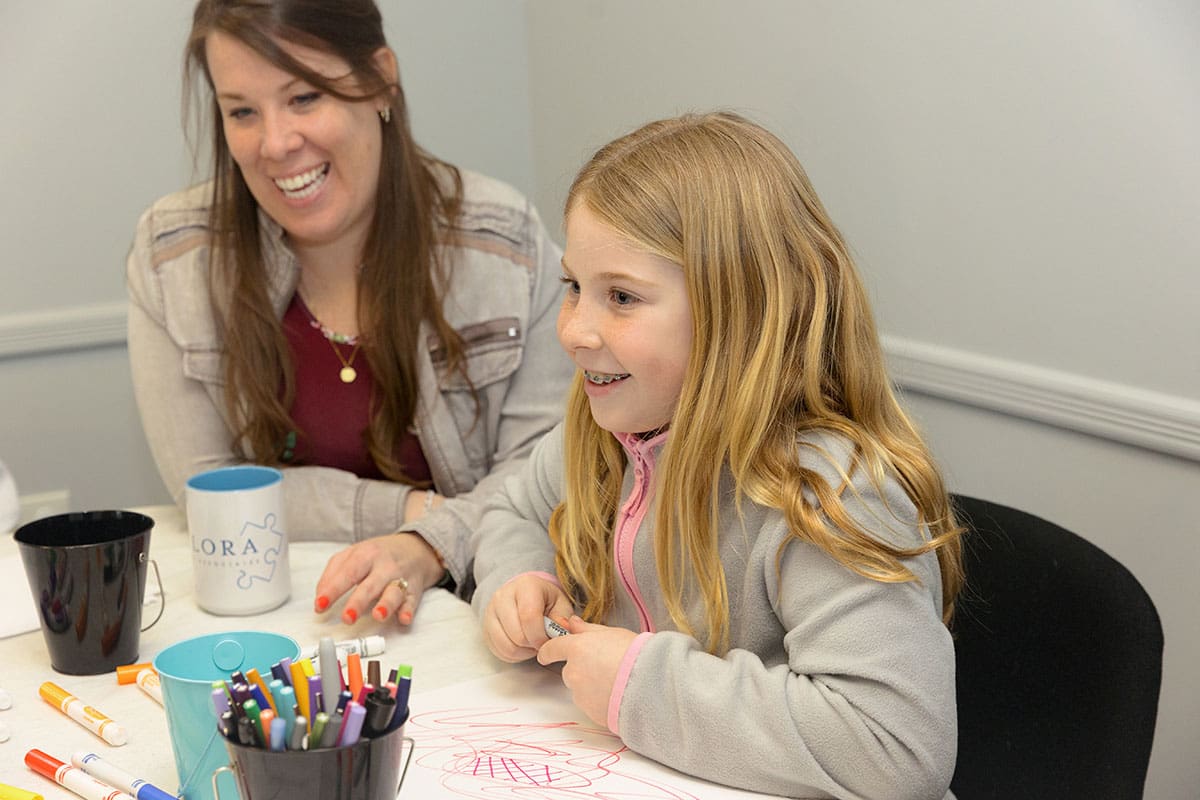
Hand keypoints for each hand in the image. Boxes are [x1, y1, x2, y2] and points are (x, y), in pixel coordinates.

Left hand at [313, 531, 444, 625]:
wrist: (416, 548)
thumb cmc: (379, 554)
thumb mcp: (354, 554)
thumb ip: (333, 573)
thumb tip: (320, 596)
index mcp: (366, 555)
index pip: (347, 573)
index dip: (333, 589)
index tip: (320, 604)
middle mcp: (384, 566)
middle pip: (370, 584)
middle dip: (358, 602)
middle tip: (347, 617)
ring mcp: (401, 578)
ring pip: (394, 592)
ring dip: (386, 604)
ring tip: (377, 615)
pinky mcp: (414, 590)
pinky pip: (412, 601)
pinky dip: (408, 610)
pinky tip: (404, 618)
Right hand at [482, 574, 573, 662]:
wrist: (524, 596)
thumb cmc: (545, 601)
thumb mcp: (560, 604)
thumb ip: (563, 618)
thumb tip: (561, 629)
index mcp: (525, 586)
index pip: (529, 616)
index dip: (541, 636)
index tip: (548, 641)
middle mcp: (503, 596)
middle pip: (517, 634)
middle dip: (533, 644)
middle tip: (541, 641)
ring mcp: (490, 612)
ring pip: (507, 646)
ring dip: (524, 651)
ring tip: (532, 643)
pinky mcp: (485, 628)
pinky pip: (499, 651)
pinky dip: (514, 655)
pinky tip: (522, 646)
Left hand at [537, 616, 637, 726]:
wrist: (652, 684)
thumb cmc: (637, 654)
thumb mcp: (613, 633)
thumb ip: (587, 629)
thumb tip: (571, 623)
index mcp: (577, 648)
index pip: (551, 649)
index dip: (548, 651)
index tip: (546, 655)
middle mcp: (573, 672)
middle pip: (569, 670)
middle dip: (582, 669)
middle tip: (605, 666)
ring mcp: (580, 694)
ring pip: (580, 688)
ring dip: (591, 686)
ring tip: (616, 682)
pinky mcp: (590, 712)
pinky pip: (590, 704)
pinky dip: (599, 701)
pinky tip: (618, 695)